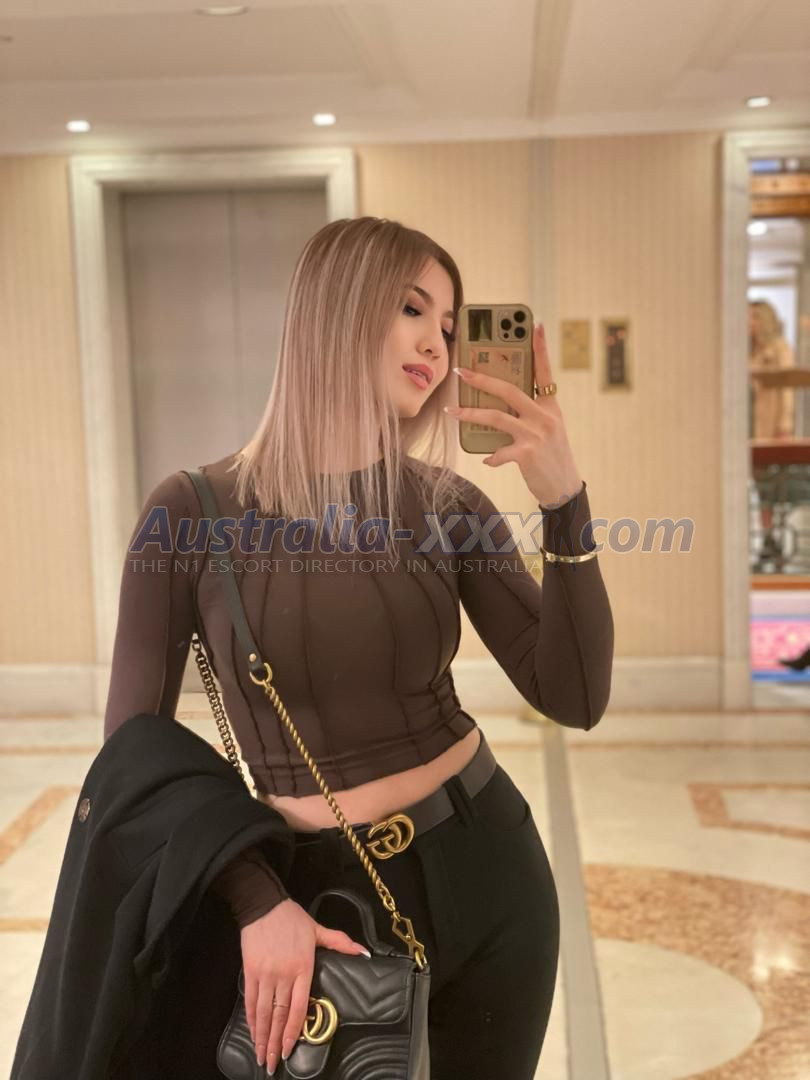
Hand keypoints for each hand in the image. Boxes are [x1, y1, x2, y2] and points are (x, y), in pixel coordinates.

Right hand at [241, 897, 369, 1072]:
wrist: (264, 904)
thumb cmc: (292, 917)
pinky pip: (250, 1000)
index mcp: (303, 967)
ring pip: (263, 1012)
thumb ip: (340, 943)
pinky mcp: (251, 971)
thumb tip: (363, 953)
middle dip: (275, 1043)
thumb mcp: (318, 929)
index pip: (299, 1008)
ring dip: (261, 1037)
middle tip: (272, 1064)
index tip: (288, 1049)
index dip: (293, 1032)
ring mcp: (266, 974)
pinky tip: (253, 1033)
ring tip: (261, 1056)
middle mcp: (284, 975)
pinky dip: (251, 1019)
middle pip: (279, 1015)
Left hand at [446, 322, 582, 507]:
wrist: (564, 487)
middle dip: (482, 379)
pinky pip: (500, 452)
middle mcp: (544, 416)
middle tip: (461, 371)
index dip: (540, 347)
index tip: (535, 324)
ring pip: (497, 417)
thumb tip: (497, 404)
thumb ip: (528, 413)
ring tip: (450, 412)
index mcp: (550, 405)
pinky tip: (486, 459)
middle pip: (509, 390)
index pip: (544, 370)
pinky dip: (491, 456)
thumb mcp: (547, 428)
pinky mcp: (528, 454)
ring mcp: (536, 434)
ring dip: (470, 415)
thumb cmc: (551, 455)